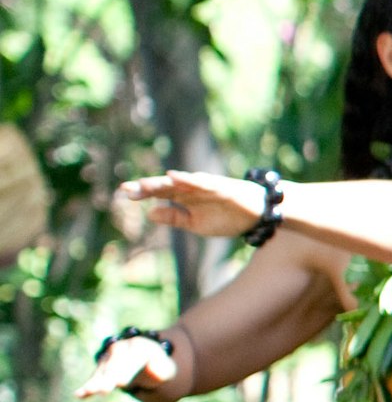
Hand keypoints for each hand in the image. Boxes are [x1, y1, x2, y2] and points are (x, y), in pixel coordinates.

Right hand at [79, 329, 176, 401]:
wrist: (150, 358)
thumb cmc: (162, 367)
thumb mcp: (167, 368)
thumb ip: (161, 369)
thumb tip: (153, 369)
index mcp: (140, 345)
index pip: (131, 357)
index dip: (125, 370)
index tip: (120, 383)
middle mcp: (121, 347)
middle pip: (114, 362)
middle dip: (109, 376)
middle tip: (105, 390)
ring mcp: (109, 356)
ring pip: (102, 369)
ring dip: (96, 381)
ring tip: (90, 392)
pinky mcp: (102, 367)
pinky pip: (95, 376)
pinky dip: (88, 385)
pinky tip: (79, 395)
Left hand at [118, 169, 268, 236]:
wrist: (258, 214)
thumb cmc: (227, 217)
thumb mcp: (196, 224)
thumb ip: (175, 218)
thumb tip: (150, 213)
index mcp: (184, 198)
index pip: (159, 193)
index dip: (142, 193)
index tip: (123, 194)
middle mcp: (191, 189)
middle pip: (165, 187)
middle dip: (146, 188)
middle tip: (126, 189)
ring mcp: (205, 187)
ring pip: (179, 183)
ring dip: (162, 183)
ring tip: (143, 184)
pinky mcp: (220, 187)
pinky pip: (202, 183)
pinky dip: (188, 180)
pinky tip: (174, 177)